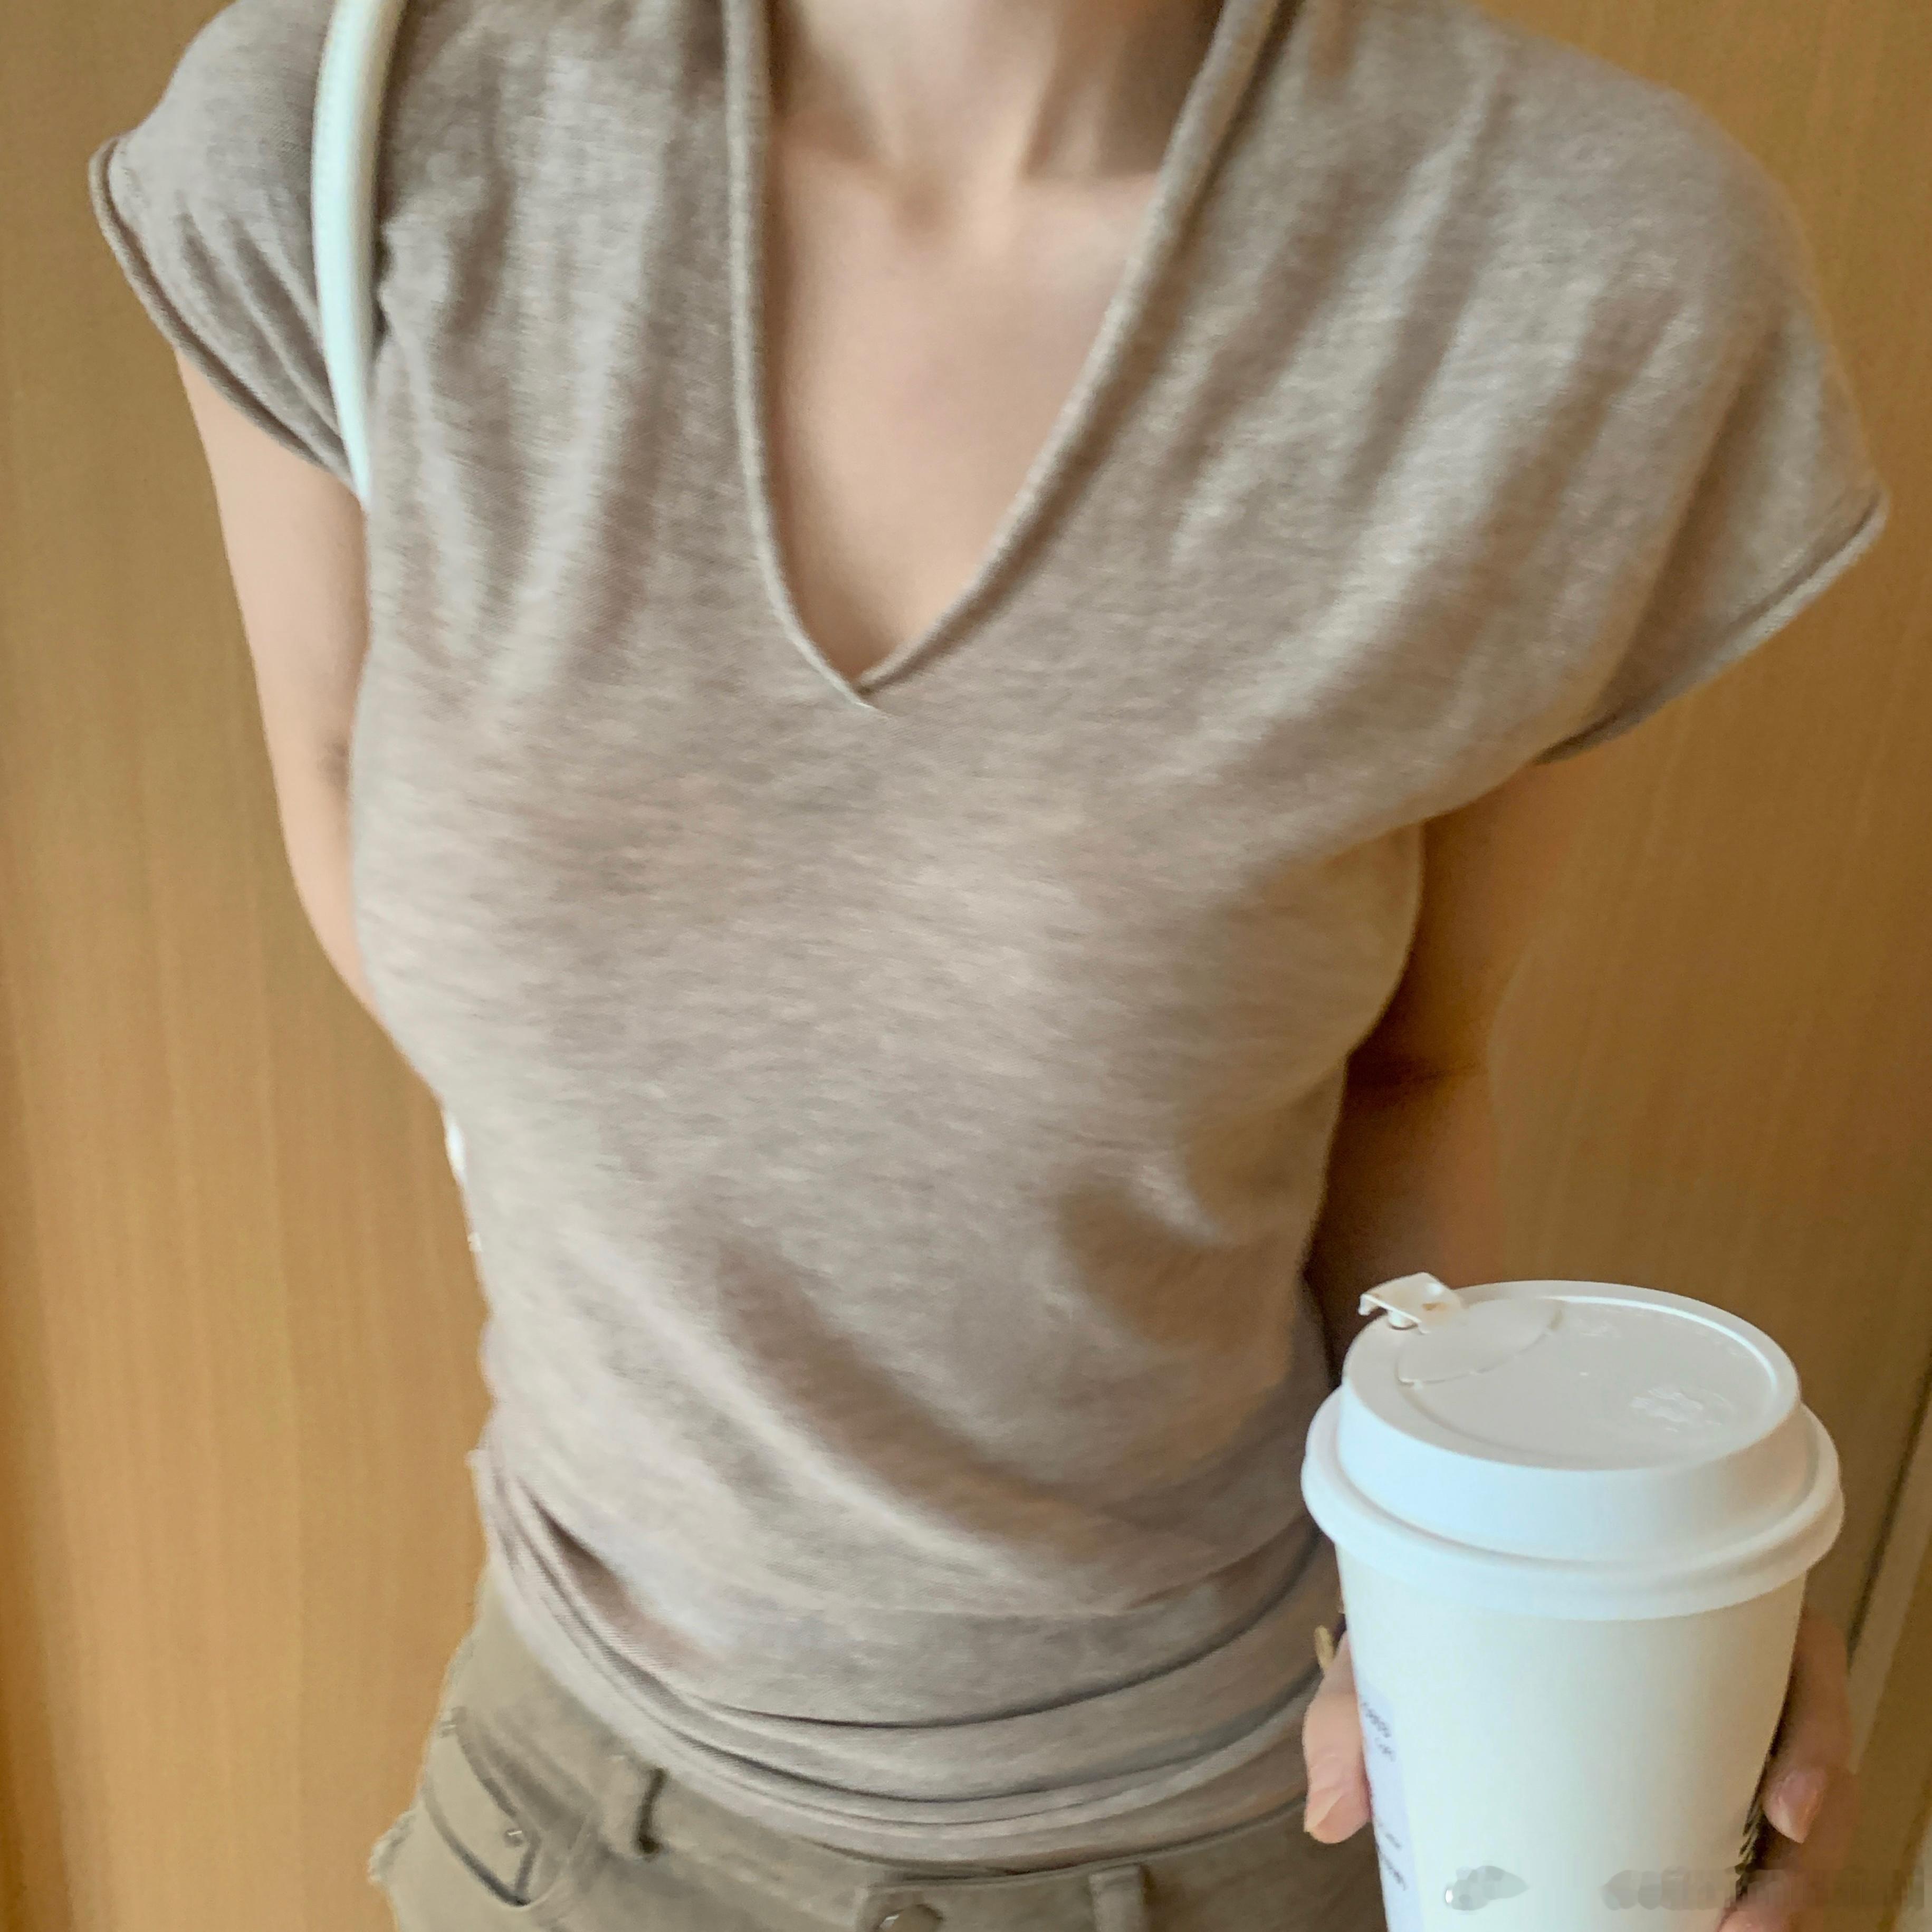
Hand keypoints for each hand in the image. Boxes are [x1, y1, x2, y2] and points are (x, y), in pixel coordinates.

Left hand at [1299, 1610, 1858, 1931]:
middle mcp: (1730, 1671)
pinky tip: (1718, 1928)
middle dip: (1799, 1861)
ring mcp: (1725, 1735)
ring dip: (1777, 1896)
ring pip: (1794, 1824)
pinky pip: (1749, 1842)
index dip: (1813, 1738)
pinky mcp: (1705, 1787)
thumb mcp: (1407, 1634)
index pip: (1797, 1661)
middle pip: (1810, 1764)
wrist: (1438, 1606)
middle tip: (1745, 1926)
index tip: (1783, 1810)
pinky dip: (1746, 1892)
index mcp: (1694, 1603)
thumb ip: (1355, 1712)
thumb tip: (1329, 1814)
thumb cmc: (1447, 1607)